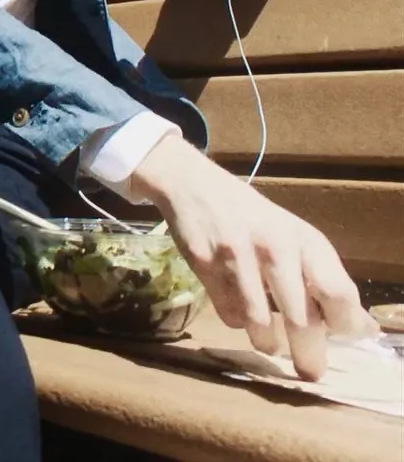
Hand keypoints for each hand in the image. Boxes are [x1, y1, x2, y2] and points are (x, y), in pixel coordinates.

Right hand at [130, 137, 374, 378]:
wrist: (195, 186)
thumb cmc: (256, 219)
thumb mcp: (296, 240)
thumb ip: (327, 281)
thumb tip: (364, 329)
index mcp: (305, 240)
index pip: (338, 293)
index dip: (344, 324)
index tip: (340, 338)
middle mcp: (275, 247)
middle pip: (301, 317)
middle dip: (307, 353)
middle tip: (310, 373)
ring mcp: (237, 256)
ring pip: (258, 321)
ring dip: (267, 341)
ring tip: (269, 345)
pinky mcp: (204, 265)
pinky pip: (227, 311)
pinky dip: (236, 321)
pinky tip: (238, 313)